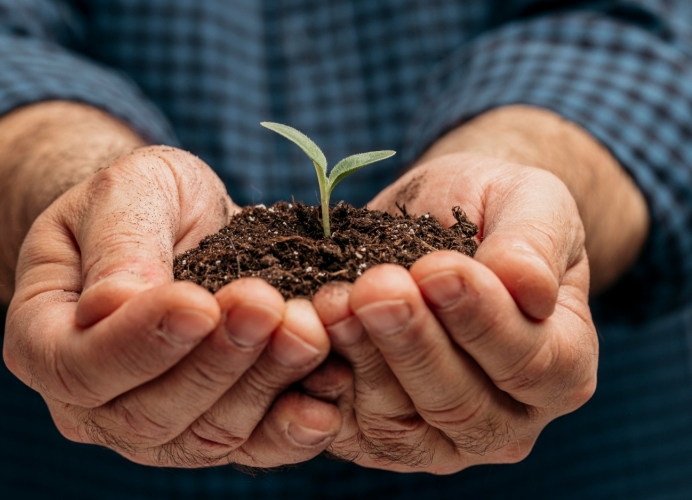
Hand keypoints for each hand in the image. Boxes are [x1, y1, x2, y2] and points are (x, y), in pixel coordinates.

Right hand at [4, 146, 341, 467]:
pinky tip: (325, 401)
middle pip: (149, 413)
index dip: (141, 342)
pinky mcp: (213, 430)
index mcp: (47, 339)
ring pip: (207, 435)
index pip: (82, 365)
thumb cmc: (143, 201)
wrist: (181, 224)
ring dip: (264, 386)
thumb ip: (119, 245)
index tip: (199, 302)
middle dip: (217, 362)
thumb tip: (114, 306)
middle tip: (267, 307)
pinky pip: (251, 449)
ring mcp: (155, 426)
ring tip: (308, 331)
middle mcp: (94, 402)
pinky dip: (290, 431)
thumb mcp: (126, 192)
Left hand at [308, 153, 598, 472]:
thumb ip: (533, 243)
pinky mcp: (377, 437)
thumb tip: (528, 288)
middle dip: (411, 342)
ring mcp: (439, 439)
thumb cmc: (493, 211)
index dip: (480, 319)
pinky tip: (306, 334)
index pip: (529, 362)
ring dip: (361, 358)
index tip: (437, 269)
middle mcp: (506, 420)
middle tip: (375, 287)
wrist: (440, 219)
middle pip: (458, 403)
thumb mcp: (529, 202)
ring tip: (334, 299)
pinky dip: (321, 385)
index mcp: (561, 368)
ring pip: (398, 423)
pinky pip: (346, 427)